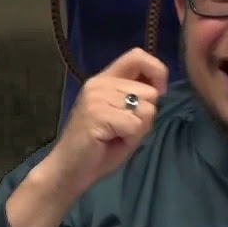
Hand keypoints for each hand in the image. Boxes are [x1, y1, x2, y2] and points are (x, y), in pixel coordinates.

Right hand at [44, 48, 167, 195]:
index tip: (157, 95)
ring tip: (115, 136)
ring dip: (137, 130)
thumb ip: (139, 100)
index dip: (157, 72)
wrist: (69, 170)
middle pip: (150, 92)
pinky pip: (135, 126)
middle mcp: (99, 83)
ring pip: (146, 110)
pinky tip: (110, 142)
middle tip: (122, 130)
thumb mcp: (125, 117)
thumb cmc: (99, 148)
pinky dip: (130, 139)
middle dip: (145, 117)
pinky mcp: (97, 114)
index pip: (137, 56)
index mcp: (105, 79)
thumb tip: (159, 89)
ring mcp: (96, 97)